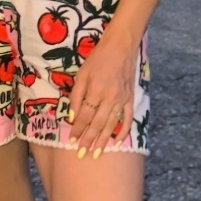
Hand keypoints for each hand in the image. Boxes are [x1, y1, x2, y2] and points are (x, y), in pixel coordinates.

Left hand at [63, 28, 137, 156]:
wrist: (121, 47)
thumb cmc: (98, 59)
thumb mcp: (81, 74)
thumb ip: (75, 96)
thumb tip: (72, 117)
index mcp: (95, 90)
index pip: (84, 116)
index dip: (77, 129)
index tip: (71, 141)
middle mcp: (109, 98)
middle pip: (97, 124)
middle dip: (88, 140)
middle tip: (81, 154)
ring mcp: (122, 100)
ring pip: (111, 125)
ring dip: (103, 140)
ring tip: (96, 153)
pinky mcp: (130, 99)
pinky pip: (127, 119)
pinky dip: (123, 132)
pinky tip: (117, 143)